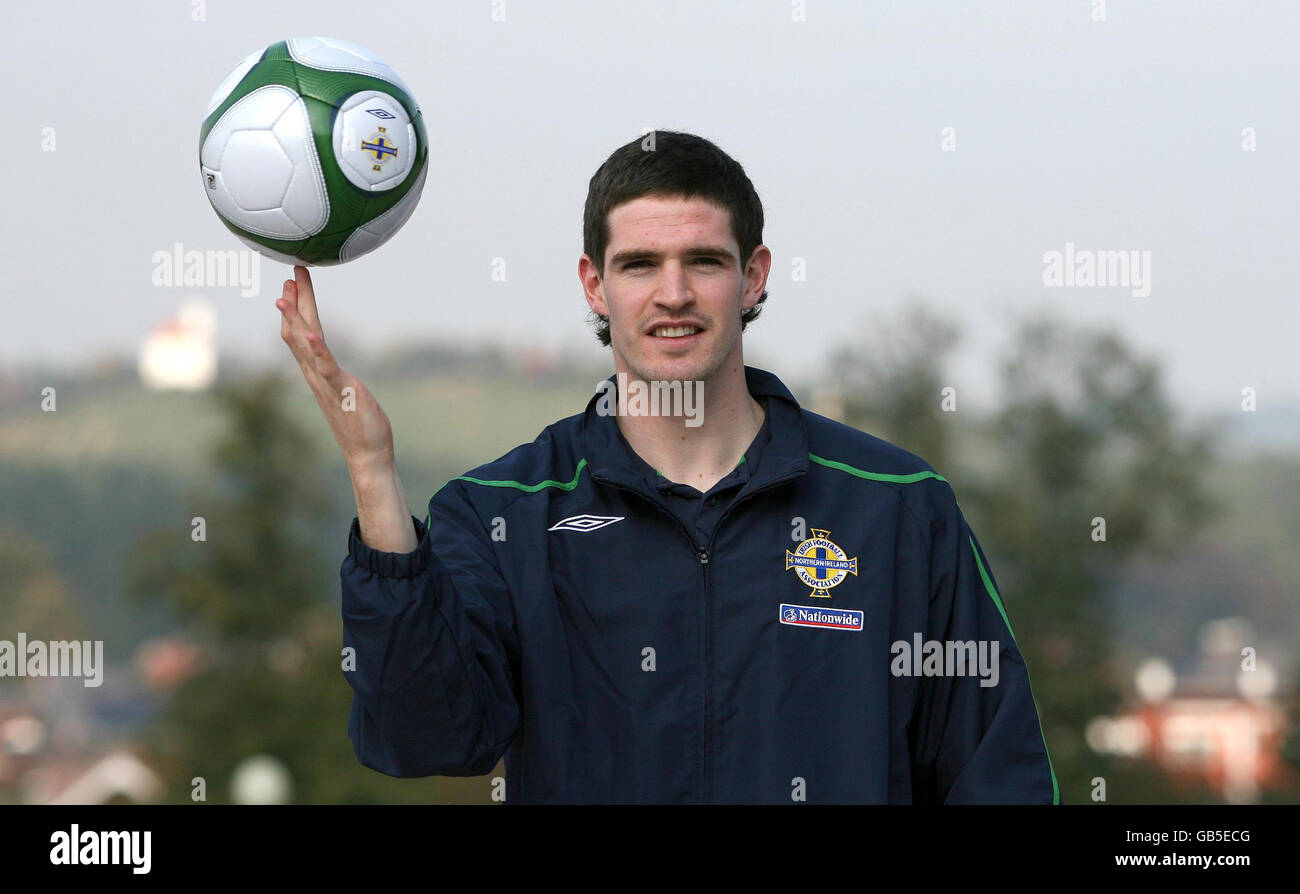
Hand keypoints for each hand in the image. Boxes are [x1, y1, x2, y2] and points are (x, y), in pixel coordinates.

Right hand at [276, 266, 394, 472]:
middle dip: (295, 301)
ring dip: (295, 319)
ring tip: (285, 294)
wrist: (366, 453)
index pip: (301, 332)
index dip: (296, 306)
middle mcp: (314, 374)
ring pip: (304, 345)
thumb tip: (331, 359)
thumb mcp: (345, 388)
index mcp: (316, 371)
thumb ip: (334, 372)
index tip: (292, 281)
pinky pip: (326, 367)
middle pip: (299, 331)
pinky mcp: (340, 391)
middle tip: (290, 272)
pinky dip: (317, 350)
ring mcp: (324, 383)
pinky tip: (311, 333)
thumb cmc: (360, 422)